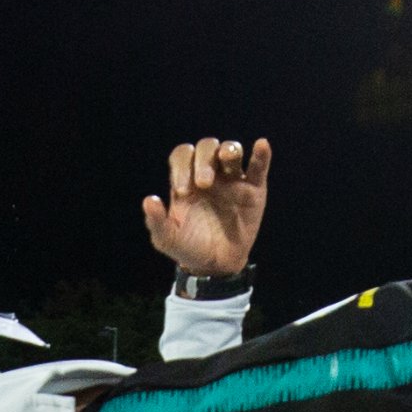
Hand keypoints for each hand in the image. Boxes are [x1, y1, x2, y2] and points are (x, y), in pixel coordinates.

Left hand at [141, 138, 271, 277]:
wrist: (216, 266)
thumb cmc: (189, 248)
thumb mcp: (167, 239)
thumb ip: (156, 221)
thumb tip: (150, 200)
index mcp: (186, 179)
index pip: (182, 156)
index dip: (181, 166)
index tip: (183, 192)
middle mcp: (210, 173)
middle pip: (207, 148)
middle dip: (203, 161)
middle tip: (203, 184)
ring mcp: (233, 180)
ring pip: (231, 150)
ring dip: (229, 150)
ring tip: (227, 158)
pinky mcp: (254, 190)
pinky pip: (258, 167)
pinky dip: (261, 154)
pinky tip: (262, 145)